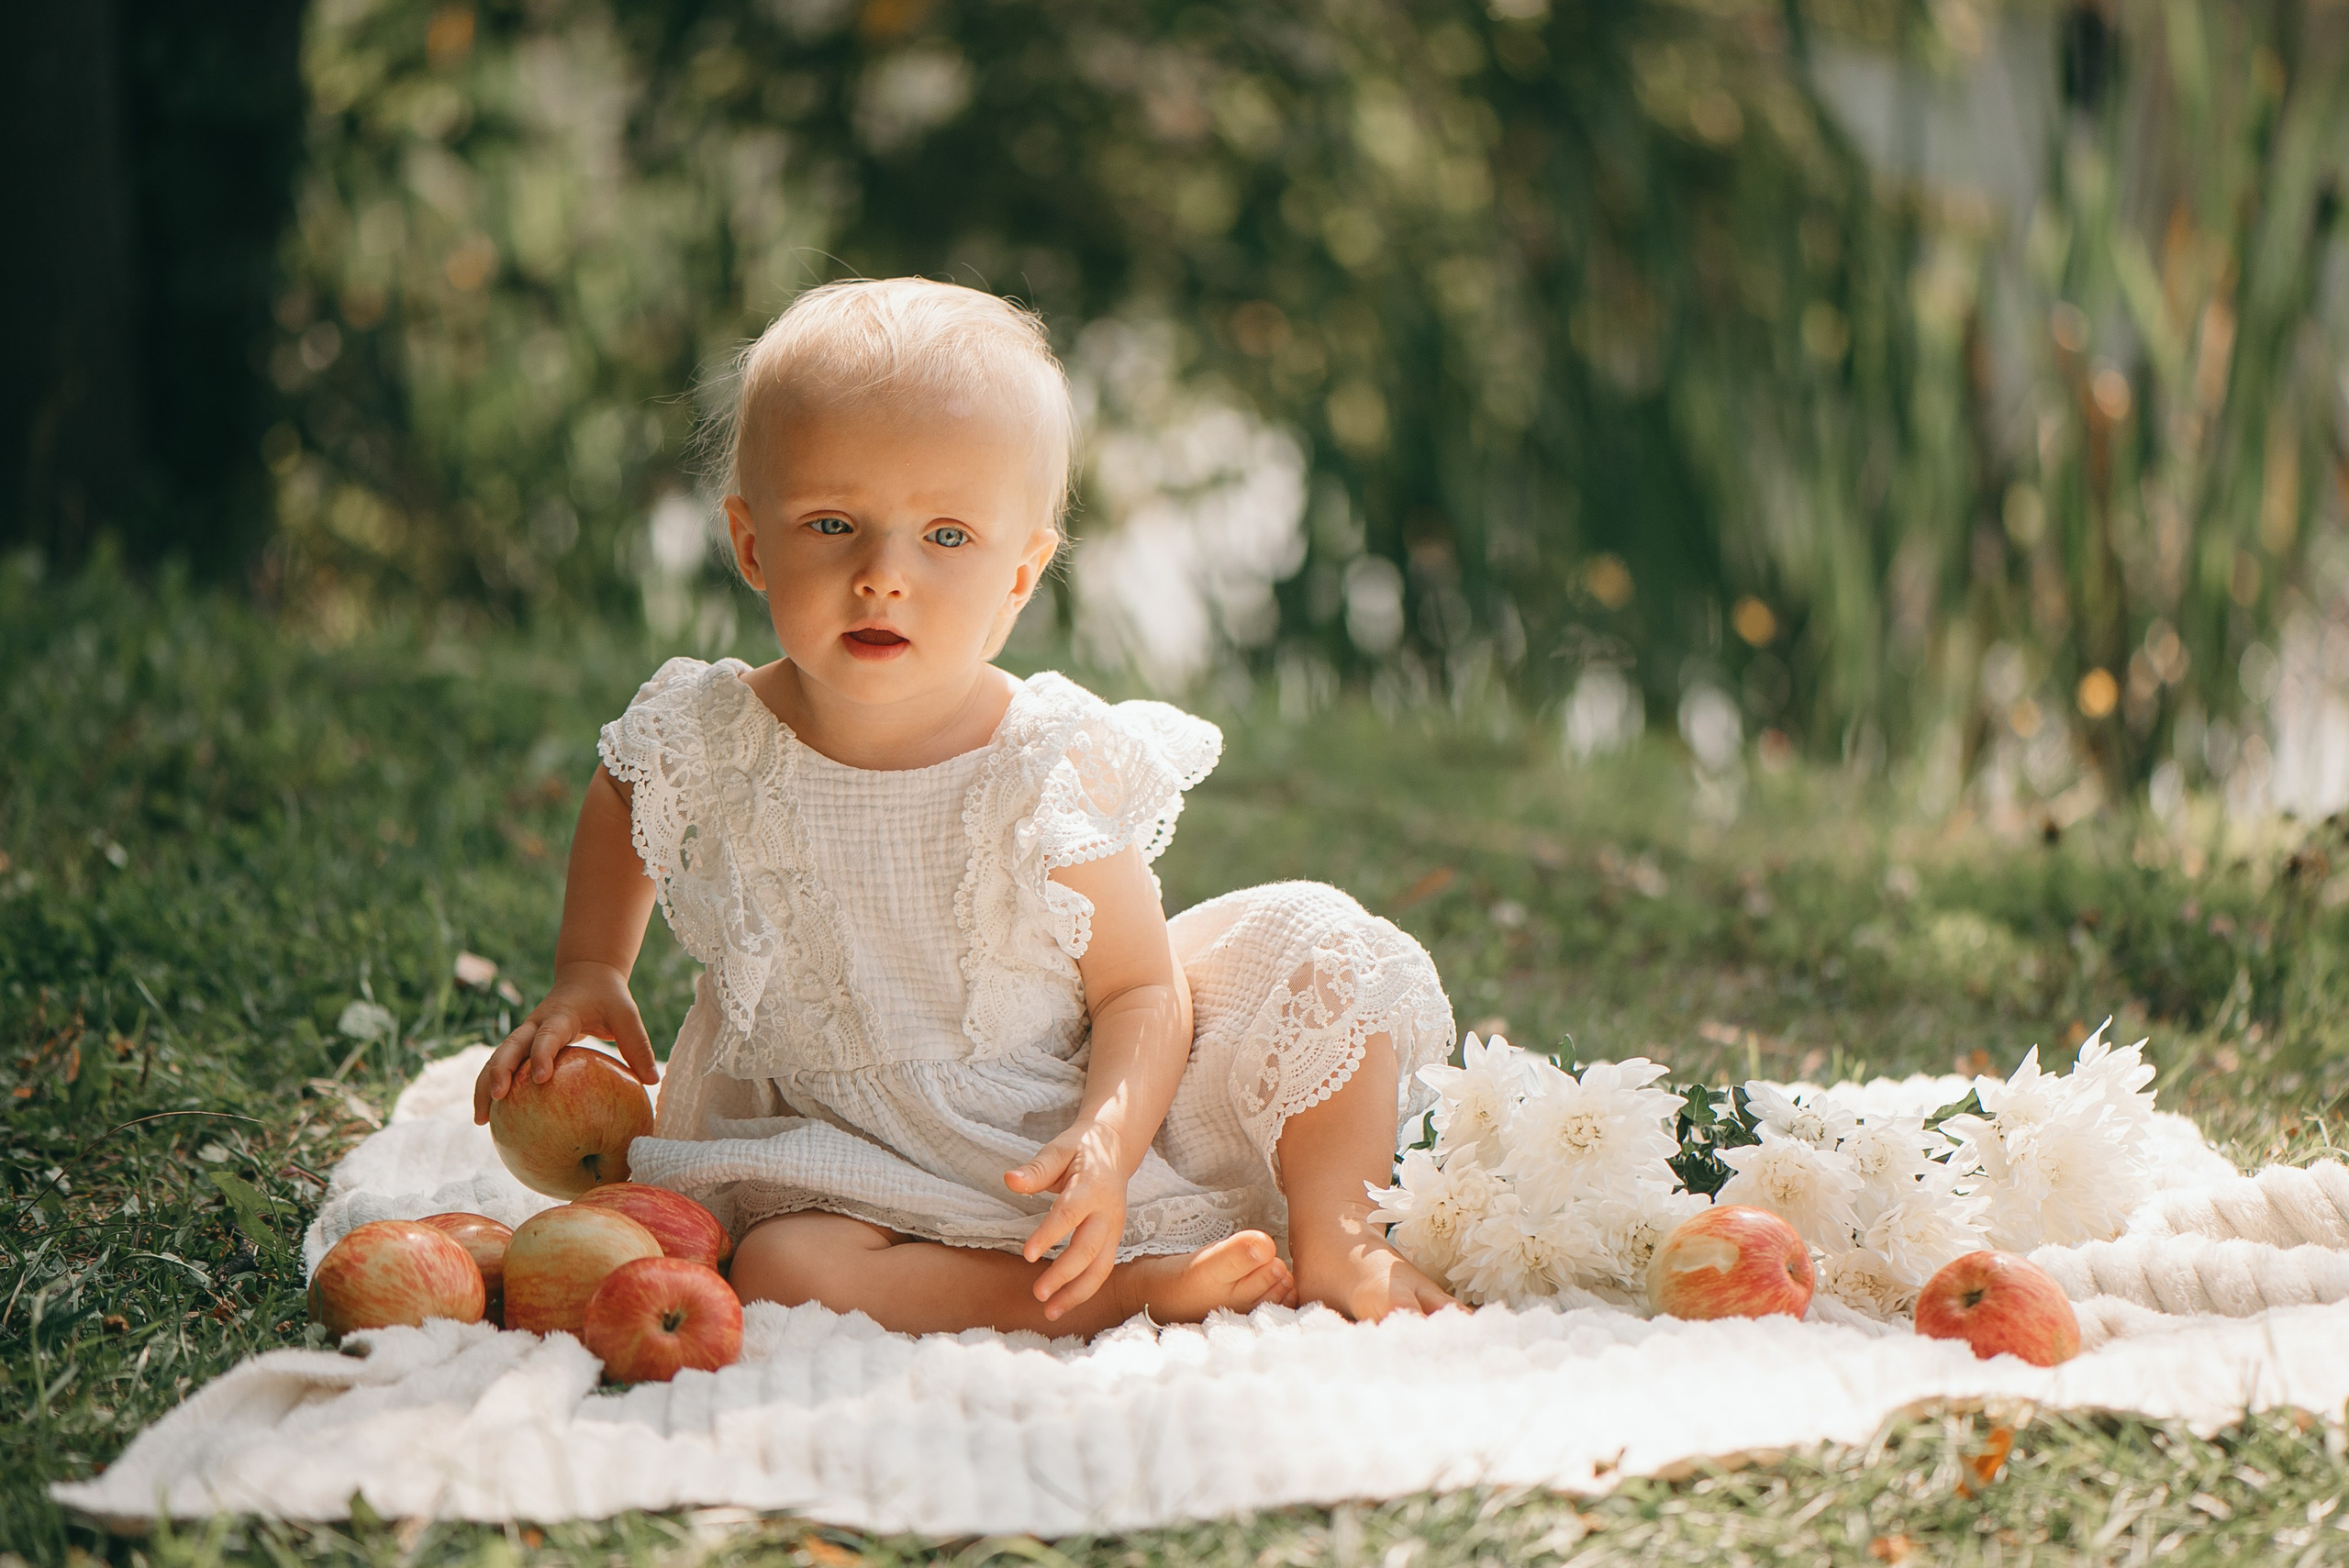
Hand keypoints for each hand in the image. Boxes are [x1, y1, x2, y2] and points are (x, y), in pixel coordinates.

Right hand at [471, 960, 657, 1123]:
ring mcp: (524, 1035)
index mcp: (561, 1014)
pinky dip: (491, 1089)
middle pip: (510, 1047)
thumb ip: (638, 1045)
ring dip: (485, 1086)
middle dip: (500, 1071)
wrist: (585, 975)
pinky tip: (488, 1120)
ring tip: (480, 1120)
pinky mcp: (521, 1046)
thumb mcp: (627, 1015)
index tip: (541, 1078)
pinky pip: (502, 1067)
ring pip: (498, 1059)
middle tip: (497, 1098)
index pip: (549, 1034)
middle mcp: (535, 1024)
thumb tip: (652, 1081)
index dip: (542, 1053)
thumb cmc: (609, 998)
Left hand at [1005, 1122, 1130, 1319]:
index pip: (1070, 1214)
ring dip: (1077, 1293)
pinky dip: (1084, 1291)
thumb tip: (1010, 1179)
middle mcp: (1108, 1212)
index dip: (1050, 1235)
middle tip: (1038, 1293)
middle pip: (1089, 1249)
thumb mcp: (1058, 1150)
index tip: (1027, 1254)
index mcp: (1093, 1186)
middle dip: (1064, 1274)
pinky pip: (1102, 1270)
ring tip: (1050, 1312)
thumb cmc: (1081, 1149)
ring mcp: (1114, 1229)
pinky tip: (1062, 1305)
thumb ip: (1036, 1169)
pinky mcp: (1113, 1241)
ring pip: (1101, 1267)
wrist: (1115, 1148)